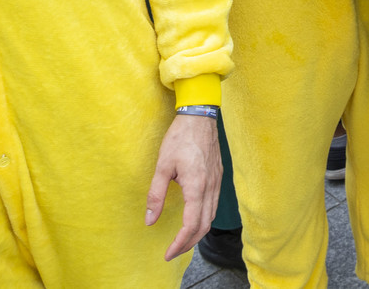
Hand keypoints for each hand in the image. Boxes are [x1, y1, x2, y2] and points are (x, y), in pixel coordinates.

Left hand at [145, 113, 220, 259]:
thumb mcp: (162, 166)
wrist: (200, 116)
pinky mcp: (218, 176)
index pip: (191, 225)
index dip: (179, 243)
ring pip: (211, 217)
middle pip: (204, 226)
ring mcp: (217, 182)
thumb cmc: (180, 138)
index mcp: (197, 187)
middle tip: (173, 251)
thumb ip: (156, 195)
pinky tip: (194, 219)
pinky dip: (204, 219)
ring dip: (197, 233)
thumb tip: (150, 220)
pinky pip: (213, 205)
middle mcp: (211, 188)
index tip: (168, 253)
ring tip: (182, 240)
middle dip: (188, 243)